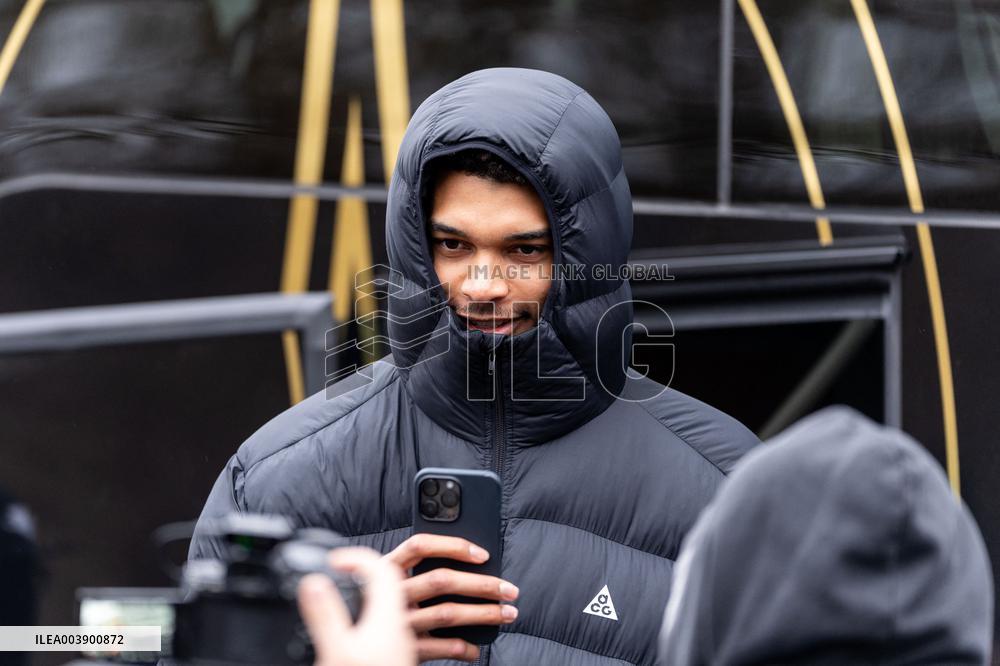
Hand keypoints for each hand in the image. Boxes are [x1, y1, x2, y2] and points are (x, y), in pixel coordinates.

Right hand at [298, 547, 416, 665]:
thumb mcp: (338, 651)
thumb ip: (325, 615)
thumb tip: (314, 582)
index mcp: (389, 617)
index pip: (382, 567)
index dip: (355, 556)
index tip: (333, 561)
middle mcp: (399, 628)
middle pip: (386, 584)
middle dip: (360, 572)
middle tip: (338, 572)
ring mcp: (399, 644)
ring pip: (386, 606)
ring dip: (365, 594)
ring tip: (344, 594)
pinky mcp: (394, 659)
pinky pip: (383, 627)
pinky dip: (365, 617)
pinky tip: (352, 628)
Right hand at [385, 534, 519, 662]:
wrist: (349, 641)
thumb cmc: (373, 605)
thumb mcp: (386, 581)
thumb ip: (414, 570)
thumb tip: (469, 561)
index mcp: (386, 569)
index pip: (420, 546)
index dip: (453, 546)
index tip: (482, 554)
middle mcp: (391, 594)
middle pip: (441, 580)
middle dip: (482, 584)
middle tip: (509, 589)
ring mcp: (397, 622)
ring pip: (447, 613)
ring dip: (483, 614)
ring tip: (507, 614)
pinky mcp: (403, 648)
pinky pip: (439, 648)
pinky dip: (462, 648)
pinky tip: (475, 648)